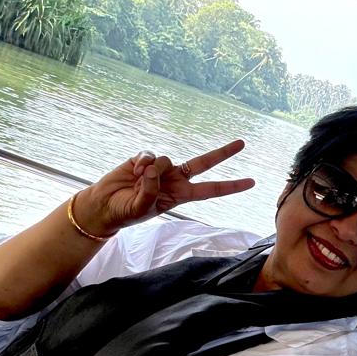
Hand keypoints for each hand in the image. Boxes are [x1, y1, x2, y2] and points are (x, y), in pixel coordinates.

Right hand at [72, 140, 255, 236]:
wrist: (104, 206)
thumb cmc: (125, 212)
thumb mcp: (140, 209)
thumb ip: (149, 192)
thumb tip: (154, 170)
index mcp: (180, 195)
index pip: (210, 190)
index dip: (231, 186)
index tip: (251, 182)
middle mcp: (175, 179)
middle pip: (203, 163)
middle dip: (223, 153)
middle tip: (243, 143)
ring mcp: (161, 168)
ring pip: (168, 160)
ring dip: (153, 170)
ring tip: (137, 181)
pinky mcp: (144, 159)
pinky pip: (150, 154)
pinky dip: (142, 162)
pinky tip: (133, 170)